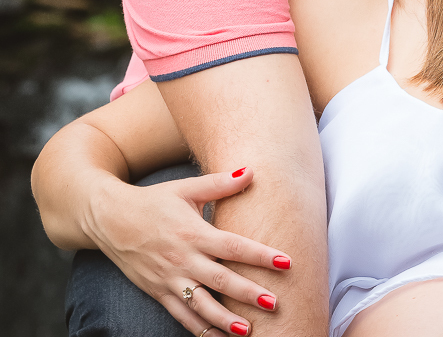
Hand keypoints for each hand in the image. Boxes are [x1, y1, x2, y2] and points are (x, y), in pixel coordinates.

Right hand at [84, 167, 290, 335]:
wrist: (108, 220)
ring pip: (200, 305)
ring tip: (248, 330)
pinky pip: (180, 315)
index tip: (285, 262)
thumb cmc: (152, 202)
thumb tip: (253, 170)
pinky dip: (199, 329)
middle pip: (221, 280)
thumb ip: (220, 183)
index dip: (260, 255)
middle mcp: (182, 259)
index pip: (233, 247)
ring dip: (224, 320)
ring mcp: (169, 279)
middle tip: (274, 303)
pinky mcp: (158, 292)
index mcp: (193, 233)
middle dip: (248, 293)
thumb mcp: (186, 189)